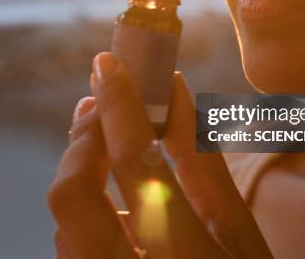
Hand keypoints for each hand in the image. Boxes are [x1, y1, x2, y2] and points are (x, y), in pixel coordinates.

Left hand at [48, 52, 272, 257]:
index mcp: (187, 257)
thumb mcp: (240, 233)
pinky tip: (110, 197)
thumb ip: (204, 160)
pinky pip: (71, 246)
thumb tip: (174, 88)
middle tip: (97, 101)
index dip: (119, 105)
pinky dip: (85, 209)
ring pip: (64, 221)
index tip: (108, 64)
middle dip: (82, 137)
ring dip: (80, 170)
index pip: (137, 164)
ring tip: (102, 139)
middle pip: (74, 194)